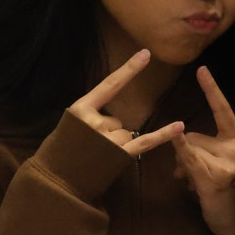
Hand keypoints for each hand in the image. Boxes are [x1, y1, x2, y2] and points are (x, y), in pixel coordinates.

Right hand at [68, 49, 183, 156]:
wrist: (55, 181)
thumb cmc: (60, 152)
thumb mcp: (70, 125)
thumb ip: (91, 116)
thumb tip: (114, 120)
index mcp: (82, 108)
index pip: (110, 84)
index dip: (129, 69)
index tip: (146, 53)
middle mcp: (96, 121)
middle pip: (118, 120)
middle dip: (109, 133)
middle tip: (90, 148)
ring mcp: (109, 139)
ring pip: (126, 133)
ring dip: (118, 145)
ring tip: (97, 157)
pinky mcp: (120, 155)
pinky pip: (146, 141)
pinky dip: (164, 134)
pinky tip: (179, 126)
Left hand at [173, 66, 234, 234]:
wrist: (234, 224)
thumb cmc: (224, 194)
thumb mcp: (217, 164)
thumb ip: (202, 149)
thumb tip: (180, 145)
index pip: (223, 109)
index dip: (212, 89)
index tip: (201, 69)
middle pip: (195, 135)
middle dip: (185, 152)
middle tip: (188, 176)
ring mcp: (228, 163)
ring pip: (189, 149)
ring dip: (182, 166)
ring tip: (192, 186)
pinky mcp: (214, 178)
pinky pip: (190, 159)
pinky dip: (179, 148)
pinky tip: (173, 134)